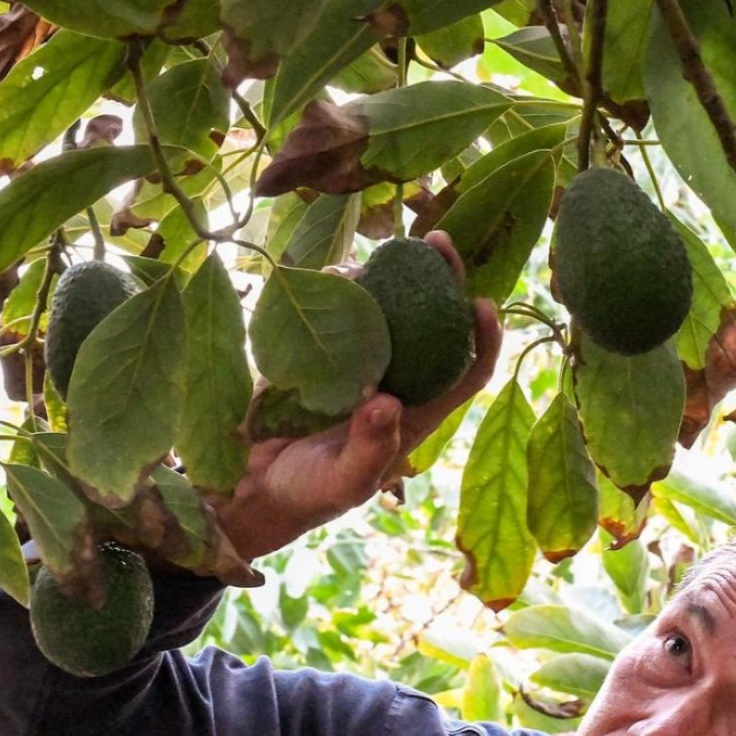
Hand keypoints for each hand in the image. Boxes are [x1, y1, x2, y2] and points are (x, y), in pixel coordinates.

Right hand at [212, 231, 502, 559]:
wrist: (253, 487)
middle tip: (434, 241)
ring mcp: (359, 361)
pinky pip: (337, 307)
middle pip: (433, 322)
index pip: (466, 372)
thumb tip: (387, 401)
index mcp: (417, 412)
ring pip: (386, 306)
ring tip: (374, 255)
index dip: (483, 339)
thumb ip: (370, 448)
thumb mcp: (344, 482)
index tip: (482, 304)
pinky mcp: (318, 348)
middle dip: (441, 279)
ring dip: (386, 275)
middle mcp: (396, 380)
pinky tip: (331, 272)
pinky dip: (337, 285)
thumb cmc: (310, 494)